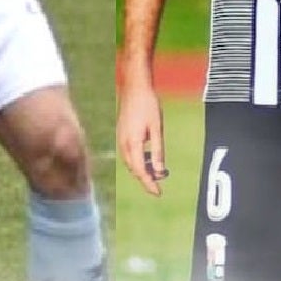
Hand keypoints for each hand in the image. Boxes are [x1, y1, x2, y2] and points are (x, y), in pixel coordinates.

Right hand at [116, 78, 166, 194]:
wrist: (135, 86)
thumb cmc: (148, 104)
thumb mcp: (157, 128)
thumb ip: (157, 151)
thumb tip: (159, 172)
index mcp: (132, 143)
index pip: (140, 171)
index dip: (149, 184)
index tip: (158, 194)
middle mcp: (124, 144)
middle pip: (133, 169)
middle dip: (145, 180)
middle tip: (158, 188)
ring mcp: (121, 139)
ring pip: (130, 163)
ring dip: (141, 171)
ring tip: (156, 175)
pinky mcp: (122, 134)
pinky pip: (129, 154)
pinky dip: (138, 161)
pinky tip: (148, 160)